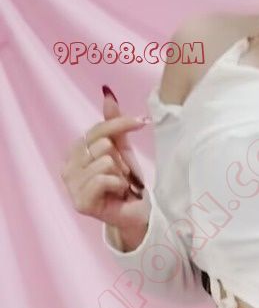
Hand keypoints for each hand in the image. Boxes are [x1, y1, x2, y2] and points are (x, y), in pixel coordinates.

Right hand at [60, 86, 149, 236]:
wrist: (137, 213)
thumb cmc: (128, 183)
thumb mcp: (122, 150)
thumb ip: (113, 125)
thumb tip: (107, 93)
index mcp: (75, 152)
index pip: (97, 130)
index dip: (120, 124)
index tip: (142, 121)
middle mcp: (68, 167)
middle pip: (102, 145)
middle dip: (121, 161)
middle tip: (123, 176)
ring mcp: (71, 186)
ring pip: (105, 162)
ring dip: (121, 176)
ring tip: (120, 187)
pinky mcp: (80, 203)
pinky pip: (104, 179)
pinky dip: (118, 186)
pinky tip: (117, 195)